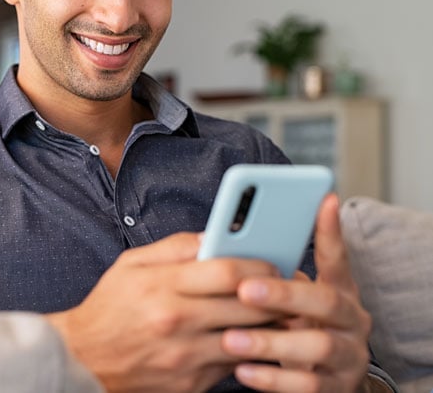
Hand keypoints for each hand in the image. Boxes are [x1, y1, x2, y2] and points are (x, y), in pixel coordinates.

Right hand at [46, 232, 281, 392]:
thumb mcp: (130, 264)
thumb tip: (214, 236)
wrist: (83, 359)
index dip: (261, 264)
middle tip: (293, 286)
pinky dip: (249, 351)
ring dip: (273, 325)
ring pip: (250, 339)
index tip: (274, 261)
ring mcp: (186, 357)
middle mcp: (177, 322)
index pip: (228, 272)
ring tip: (281, 312)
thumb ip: (174, 248)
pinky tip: (252, 338)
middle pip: (249, 306)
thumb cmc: (108, 308)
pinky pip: (235, 366)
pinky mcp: (191, 384)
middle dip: (279, 294)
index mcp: (162, 287)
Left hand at [221, 193, 372, 391]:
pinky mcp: (335, 389)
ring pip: (317, 346)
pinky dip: (272, 378)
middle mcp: (350, 320)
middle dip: (284, 294)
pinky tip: (241, 370)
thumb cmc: (293, 328)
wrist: (318, 381)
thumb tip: (225, 243)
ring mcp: (347, 356)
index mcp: (339, 291)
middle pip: (326, 302)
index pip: (337, 258)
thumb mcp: (289, 299)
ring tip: (230, 338)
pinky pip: (307, 385)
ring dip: (271, 341)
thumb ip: (271, 275)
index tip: (322, 202)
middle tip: (244, 289)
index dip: (330, 232)